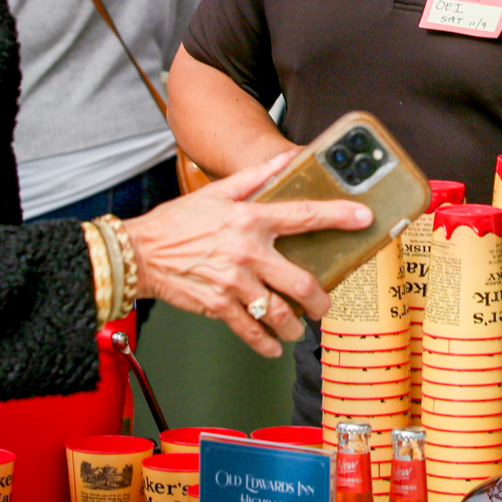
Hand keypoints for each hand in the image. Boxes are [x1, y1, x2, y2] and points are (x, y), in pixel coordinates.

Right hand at [122, 148, 367, 357]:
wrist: (137, 252)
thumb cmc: (177, 222)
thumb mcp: (217, 192)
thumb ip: (256, 176)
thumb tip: (286, 157)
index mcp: (250, 219)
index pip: (304, 215)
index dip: (338, 216)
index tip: (364, 219)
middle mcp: (246, 252)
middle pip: (301, 281)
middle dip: (321, 299)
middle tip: (324, 304)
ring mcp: (233, 282)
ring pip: (280, 312)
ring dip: (295, 324)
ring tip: (298, 325)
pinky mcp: (217, 306)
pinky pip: (251, 330)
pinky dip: (266, 343)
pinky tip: (273, 344)